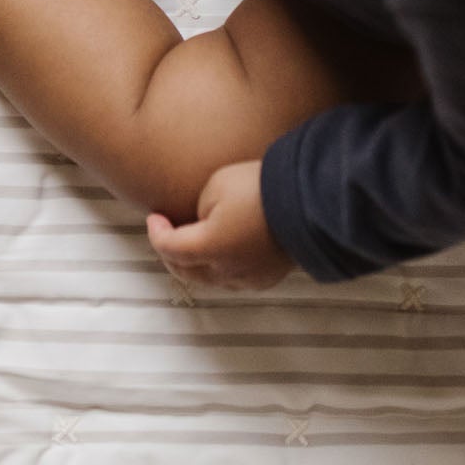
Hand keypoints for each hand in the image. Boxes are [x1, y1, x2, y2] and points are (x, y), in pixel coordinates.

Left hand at [146, 160, 292, 290]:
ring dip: (195, 264)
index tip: (154, 218)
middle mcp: (226, 270)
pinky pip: (234, 280)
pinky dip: (220, 269)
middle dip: (170, 252)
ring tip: (192, 243)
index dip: (156, 233)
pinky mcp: (267, 279)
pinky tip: (222, 253)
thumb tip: (200, 223)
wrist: (310, 199)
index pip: (169, 248)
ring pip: (209, 280)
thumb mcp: (217, 184)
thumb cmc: (262, 187)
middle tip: (165, 233)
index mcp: (210, 246)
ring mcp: (248, 278)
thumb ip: (198, 209)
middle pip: (185, 271)